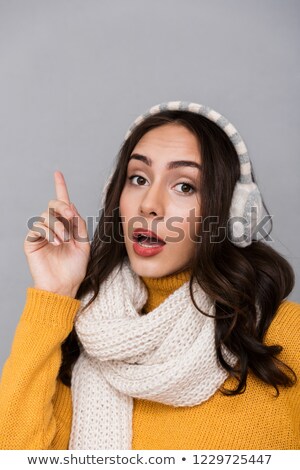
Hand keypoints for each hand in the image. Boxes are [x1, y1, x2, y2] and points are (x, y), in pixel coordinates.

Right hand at [24, 171, 89, 297]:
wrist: (64, 286)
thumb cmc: (74, 268)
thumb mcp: (84, 244)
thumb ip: (79, 225)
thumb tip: (71, 206)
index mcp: (67, 226)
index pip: (63, 204)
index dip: (60, 187)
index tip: (58, 173)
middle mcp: (53, 227)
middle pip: (53, 205)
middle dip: (63, 206)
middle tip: (71, 215)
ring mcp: (41, 234)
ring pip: (46, 216)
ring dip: (58, 225)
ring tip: (64, 240)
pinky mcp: (32, 241)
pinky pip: (38, 227)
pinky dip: (49, 232)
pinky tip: (56, 243)